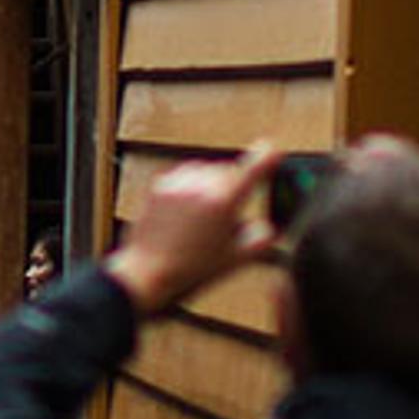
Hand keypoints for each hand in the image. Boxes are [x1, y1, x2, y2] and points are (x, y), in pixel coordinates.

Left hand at [113, 145, 281, 315]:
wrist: (148, 270)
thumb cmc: (191, 268)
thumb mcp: (236, 258)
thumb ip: (260, 240)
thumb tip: (267, 226)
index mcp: (224, 201)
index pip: (252, 169)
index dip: (266, 158)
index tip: (271, 148)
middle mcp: (201, 185)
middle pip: (228, 172)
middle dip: (232, 189)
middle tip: (225, 220)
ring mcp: (178, 182)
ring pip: (206, 172)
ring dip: (210, 186)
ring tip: (202, 219)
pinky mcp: (159, 184)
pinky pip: (184, 177)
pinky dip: (190, 188)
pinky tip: (185, 213)